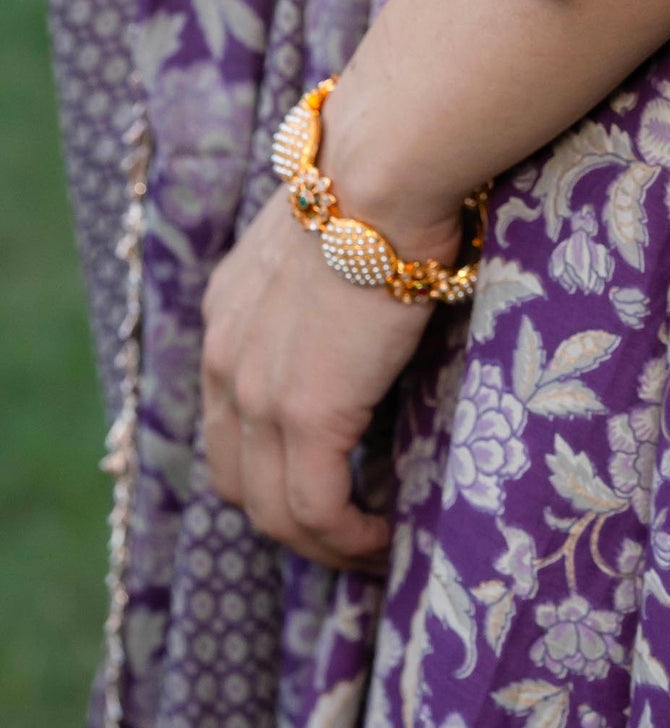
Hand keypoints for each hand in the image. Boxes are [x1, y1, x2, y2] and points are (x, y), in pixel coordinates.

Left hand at [201, 189, 450, 569]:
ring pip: (274, 511)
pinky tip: (385, 539)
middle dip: (291, 522)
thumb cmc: (381, 187)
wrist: (380, 176)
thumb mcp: (327, 239)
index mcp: (228, 317)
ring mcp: (259, 395)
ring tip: (372, 551)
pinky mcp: (307, 415)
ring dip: (323, 545)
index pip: (229, 420)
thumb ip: (328, 282)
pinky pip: (317, 510)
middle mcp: (226, 362)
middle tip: (350, 536)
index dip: (271, 466)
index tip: (330, 483)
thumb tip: (371, 300)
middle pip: (237, 480)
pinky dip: (349, 540)